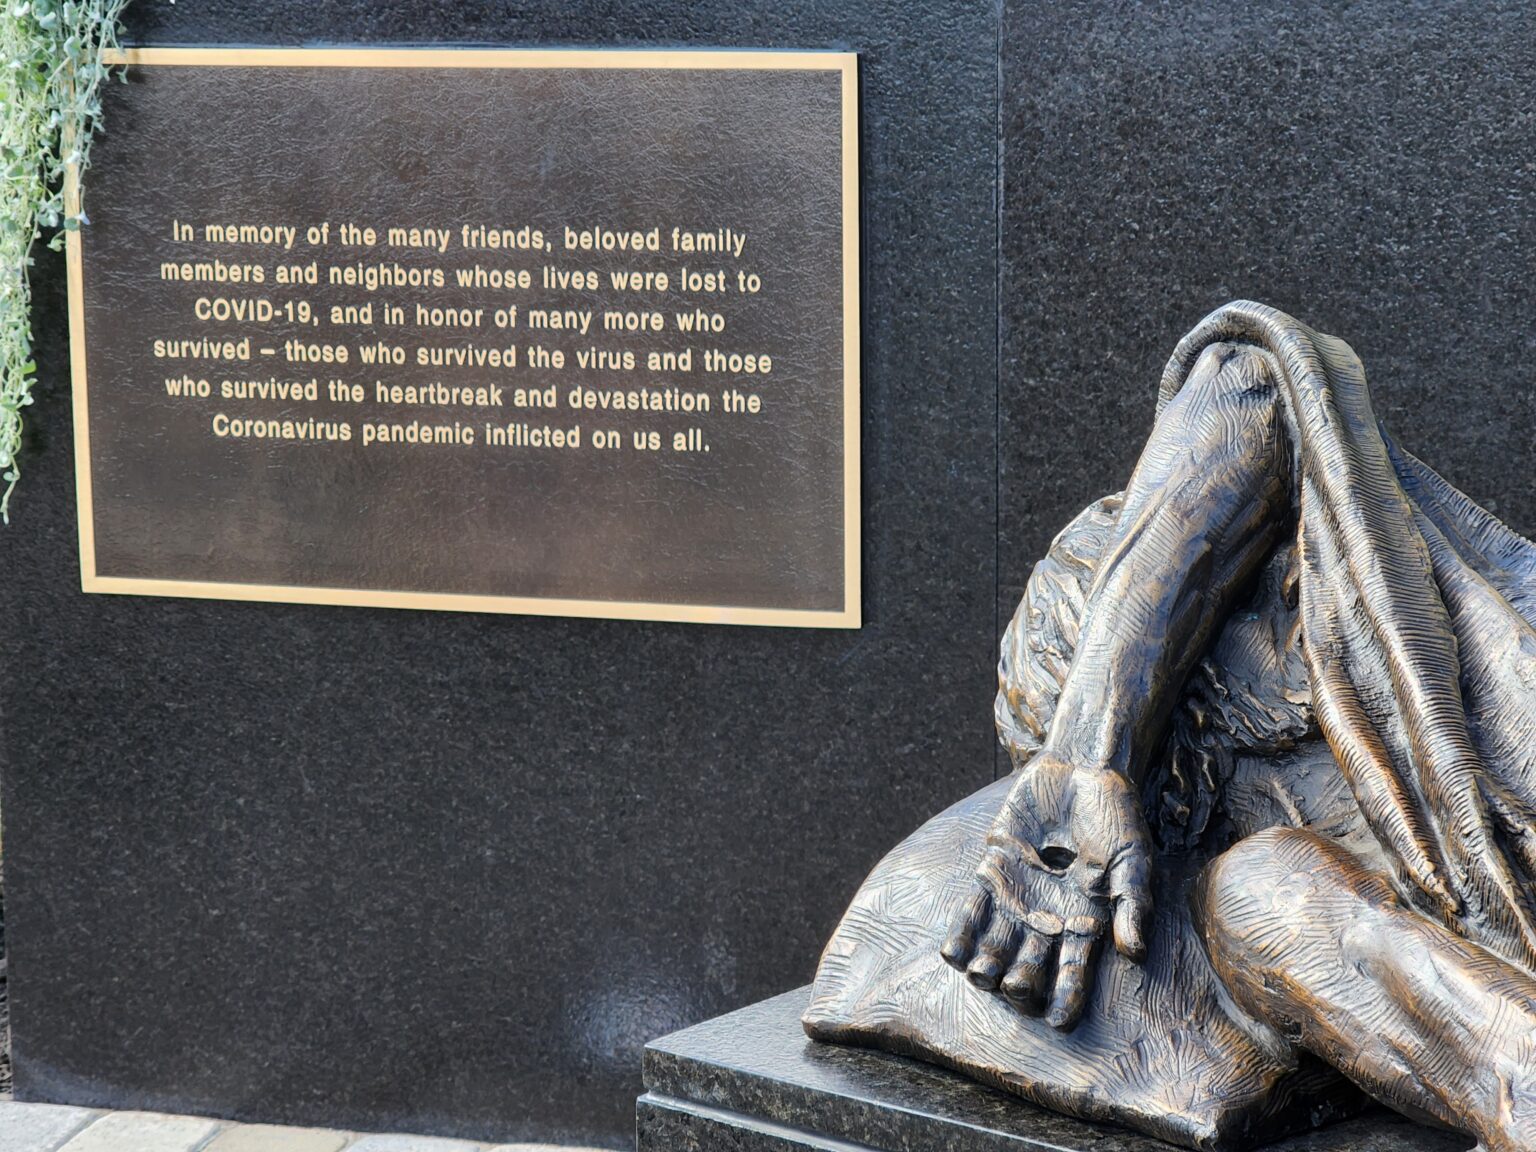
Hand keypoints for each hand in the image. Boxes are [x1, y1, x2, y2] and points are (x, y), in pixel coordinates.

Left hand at [940, 751, 1152, 1028]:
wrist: (1081, 770)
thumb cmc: (1115, 817)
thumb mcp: (1133, 859)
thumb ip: (1132, 903)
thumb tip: (1134, 951)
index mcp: (1085, 922)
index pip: (1074, 969)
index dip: (1067, 995)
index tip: (1057, 1021)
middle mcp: (1048, 917)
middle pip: (1030, 963)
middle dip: (1022, 980)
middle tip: (1015, 988)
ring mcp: (1018, 896)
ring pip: (998, 942)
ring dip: (988, 963)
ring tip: (982, 975)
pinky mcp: (992, 871)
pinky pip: (973, 909)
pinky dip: (962, 931)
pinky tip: (953, 954)